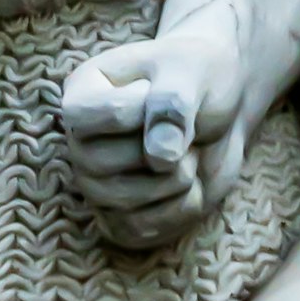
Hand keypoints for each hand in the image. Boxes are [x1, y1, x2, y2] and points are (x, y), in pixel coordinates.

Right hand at [56, 18, 256, 242]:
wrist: (220, 109)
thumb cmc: (197, 77)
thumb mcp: (192, 70)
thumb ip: (173, 103)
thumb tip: (160, 157)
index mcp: (80, 94)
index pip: (108, 113)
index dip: (151, 110)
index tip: (170, 94)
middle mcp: (79, 143)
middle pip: (104, 163)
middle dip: (164, 151)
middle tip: (187, 131)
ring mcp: (96, 185)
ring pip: (123, 202)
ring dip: (177, 180)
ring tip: (187, 154)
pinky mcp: (121, 218)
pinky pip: (141, 230)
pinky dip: (180, 209)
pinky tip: (191, 184)